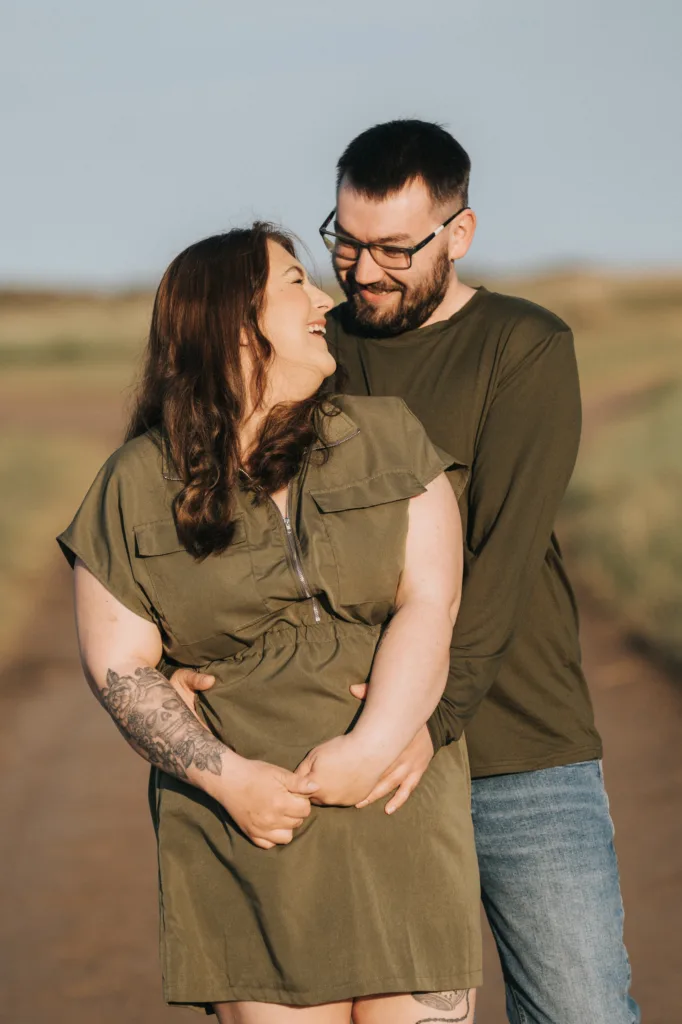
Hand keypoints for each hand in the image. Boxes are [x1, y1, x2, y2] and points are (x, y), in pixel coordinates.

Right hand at [169, 670, 318, 848]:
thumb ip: (298, 783)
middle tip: (286, 800)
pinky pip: (269, 844)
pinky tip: (270, 823)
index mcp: (280, 803)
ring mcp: (260, 829)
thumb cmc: (254, 773)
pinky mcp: (251, 834)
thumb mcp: (278, 773)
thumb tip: (316, 788)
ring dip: (287, 826)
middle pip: (297, 822)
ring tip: (280, 813)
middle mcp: (271, 820)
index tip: (294, 793)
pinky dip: (272, 836)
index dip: (302, 800)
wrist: (228, 779)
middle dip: (295, 812)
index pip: (305, 810)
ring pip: (286, 837)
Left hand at [295, 734, 383, 806]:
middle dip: (313, 790)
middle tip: (319, 774)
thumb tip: (293, 781)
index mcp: (315, 788)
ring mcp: (343, 801)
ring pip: (329, 800)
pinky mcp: (356, 800)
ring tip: (334, 775)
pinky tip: (345, 778)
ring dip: (328, 792)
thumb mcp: (314, 755)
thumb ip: (301, 771)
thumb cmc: (340, 749)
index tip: (301, 780)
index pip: (299, 794)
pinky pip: (344, 799)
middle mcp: (328, 799)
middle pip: (314, 799)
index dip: (298, 787)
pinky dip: (342, 792)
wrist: (369, 751)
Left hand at [349, 682, 434, 813]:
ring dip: (375, 795)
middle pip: (377, 773)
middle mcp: (398, 754)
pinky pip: (407, 789)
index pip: (369, 754)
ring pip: (390, 784)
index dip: (355, 764)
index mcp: (389, 738)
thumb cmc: (406, 714)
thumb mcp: (391, 703)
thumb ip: (370, 694)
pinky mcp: (418, 771)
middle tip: (345, 794)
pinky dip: (398, 800)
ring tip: (360, 804)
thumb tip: (352, 687)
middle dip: (361, 785)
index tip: (340, 772)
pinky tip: (388, 810)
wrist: (434, 721)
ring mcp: (409, 765)